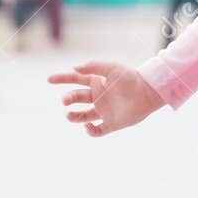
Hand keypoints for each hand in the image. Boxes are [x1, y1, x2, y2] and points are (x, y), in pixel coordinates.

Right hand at [48, 60, 162, 137]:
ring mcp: (104, 111)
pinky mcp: (111, 124)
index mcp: (96, 82)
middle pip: (76, 98)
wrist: (147, 93)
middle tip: (65, 100)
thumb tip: (74, 68)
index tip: (49, 79)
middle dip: (68, 99)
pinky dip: (89, 131)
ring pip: (82, 116)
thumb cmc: (130, 78)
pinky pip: (96, 131)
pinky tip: (88, 126)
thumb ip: (93, 66)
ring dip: (73, 116)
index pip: (75, 80)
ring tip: (69, 114)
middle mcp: (98, 97)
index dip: (62, 79)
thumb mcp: (111, 68)